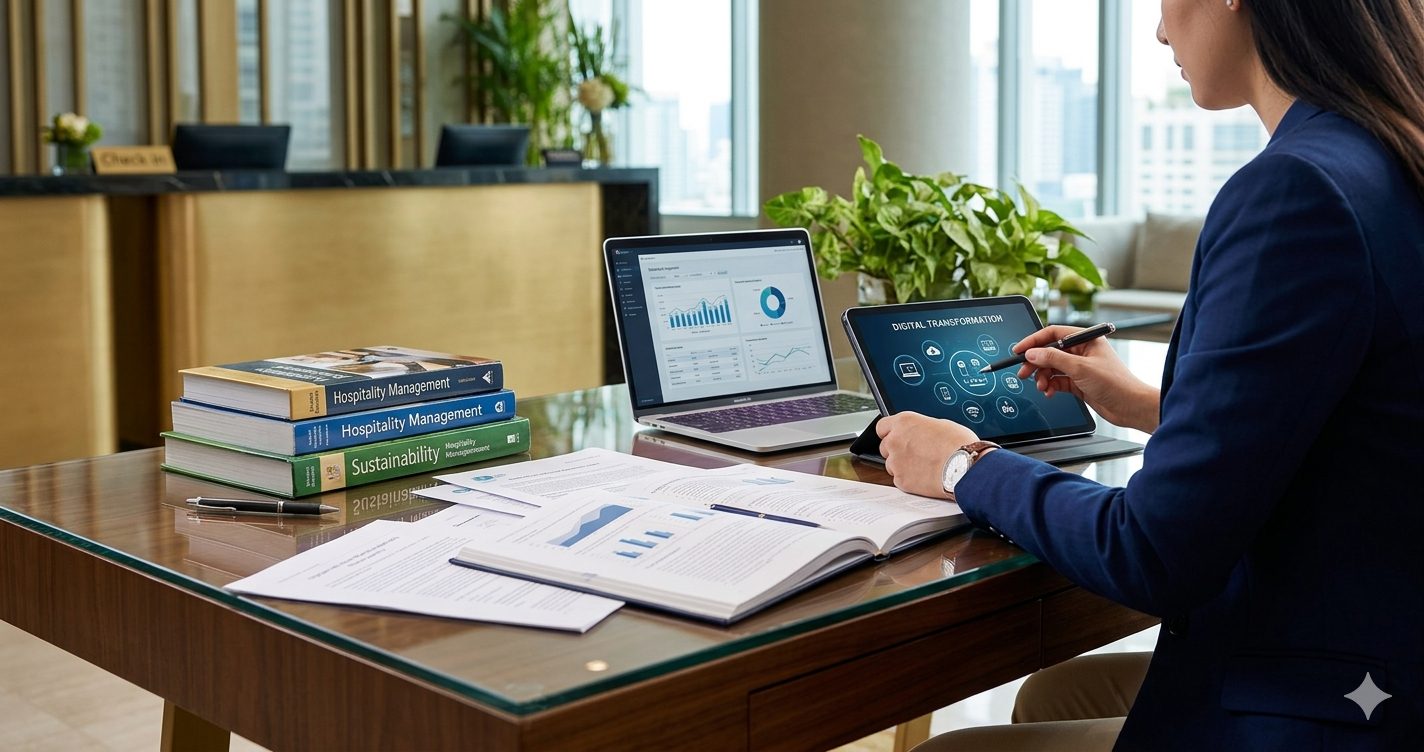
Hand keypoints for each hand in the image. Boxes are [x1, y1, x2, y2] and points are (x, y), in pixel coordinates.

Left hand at [876, 412, 979, 498]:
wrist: (965, 467)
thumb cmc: (959, 444)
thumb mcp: (941, 424)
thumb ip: (921, 428)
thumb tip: (920, 432)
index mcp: (904, 422)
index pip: (882, 426)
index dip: (890, 433)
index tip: (896, 437)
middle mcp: (895, 440)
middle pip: (885, 447)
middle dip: (896, 450)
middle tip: (914, 454)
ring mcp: (896, 462)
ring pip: (891, 464)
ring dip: (902, 466)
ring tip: (923, 467)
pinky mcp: (901, 480)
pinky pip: (899, 480)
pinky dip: (909, 479)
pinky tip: (924, 477)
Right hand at [1013, 326, 1160, 432]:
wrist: (1131, 407)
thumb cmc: (1116, 383)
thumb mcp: (1080, 368)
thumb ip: (1053, 358)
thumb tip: (1032, 353)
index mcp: (1085, 339)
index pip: (1053, 334)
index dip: (1034, 341)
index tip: (1019, 350)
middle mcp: (1081, 351)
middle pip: (1049, 352)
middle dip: (1035, 363)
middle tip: (1024, 372)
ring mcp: (1079, 368)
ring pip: (1051, 368)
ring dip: (1043, 377)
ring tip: (1041, 386)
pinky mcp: (1078, 383)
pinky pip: (1057, 381)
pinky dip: (1050, 386)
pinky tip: (1049, 392)